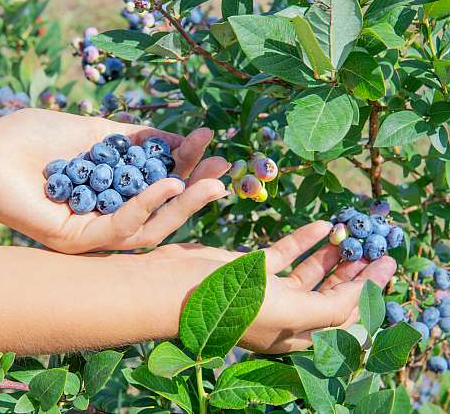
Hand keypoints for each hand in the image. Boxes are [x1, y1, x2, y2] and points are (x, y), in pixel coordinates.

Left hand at [0, 109, 229, 252]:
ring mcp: (94, 233)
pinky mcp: (77, 242)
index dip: (187, 166)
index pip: (160, 185)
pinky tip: (167, 183)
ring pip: (149, 229)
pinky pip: (119, 228)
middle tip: (224, 171)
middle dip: (195, 192)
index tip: (210, 141)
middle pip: (162, 214)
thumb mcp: (99, 133)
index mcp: (115, 192)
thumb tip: (182, 139)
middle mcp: (109, 216)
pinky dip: (146, 206)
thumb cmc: (38, 138)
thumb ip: (139, 140)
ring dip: (182, 205)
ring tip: (211, 182)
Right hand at [152, 220, 396, 352]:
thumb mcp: (285, 312)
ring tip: (352, 234)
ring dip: (332, 254)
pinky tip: (321, 225)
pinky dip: (304, 239)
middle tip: (376, 248)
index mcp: (295, 333)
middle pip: (330, 294)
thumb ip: (328, 309)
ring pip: (309, 272)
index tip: (387, 264)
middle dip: (354, 272)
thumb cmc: (227, 303)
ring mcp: (268, 289)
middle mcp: (285, 314)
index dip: (368, 292)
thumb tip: (363, 296)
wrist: (171, 286)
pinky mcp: (252, 267)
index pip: (343, 316)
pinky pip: (285, 252)